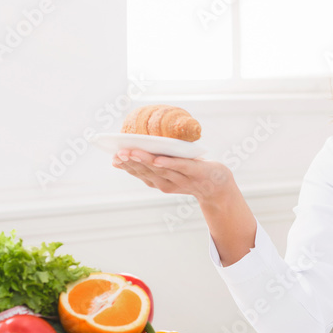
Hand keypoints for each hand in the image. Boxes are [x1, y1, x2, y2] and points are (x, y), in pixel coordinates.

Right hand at [111, 149, 233, 201]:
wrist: (220, 186)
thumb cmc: (193, 173)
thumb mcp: (172, 168)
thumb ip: (155, 161)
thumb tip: (134, 146)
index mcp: (161, 183)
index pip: (141, 174)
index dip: (126, 167)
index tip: (113, 158)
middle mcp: (170, 183)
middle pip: (148, 172)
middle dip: (131, 162)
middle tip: (118, 152)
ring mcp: (184, 179)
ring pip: (161, 170)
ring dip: (145, 161)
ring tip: (132, 152)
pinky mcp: (199, 173)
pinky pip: (182, 167)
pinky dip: (169, 164)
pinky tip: (158, 159)